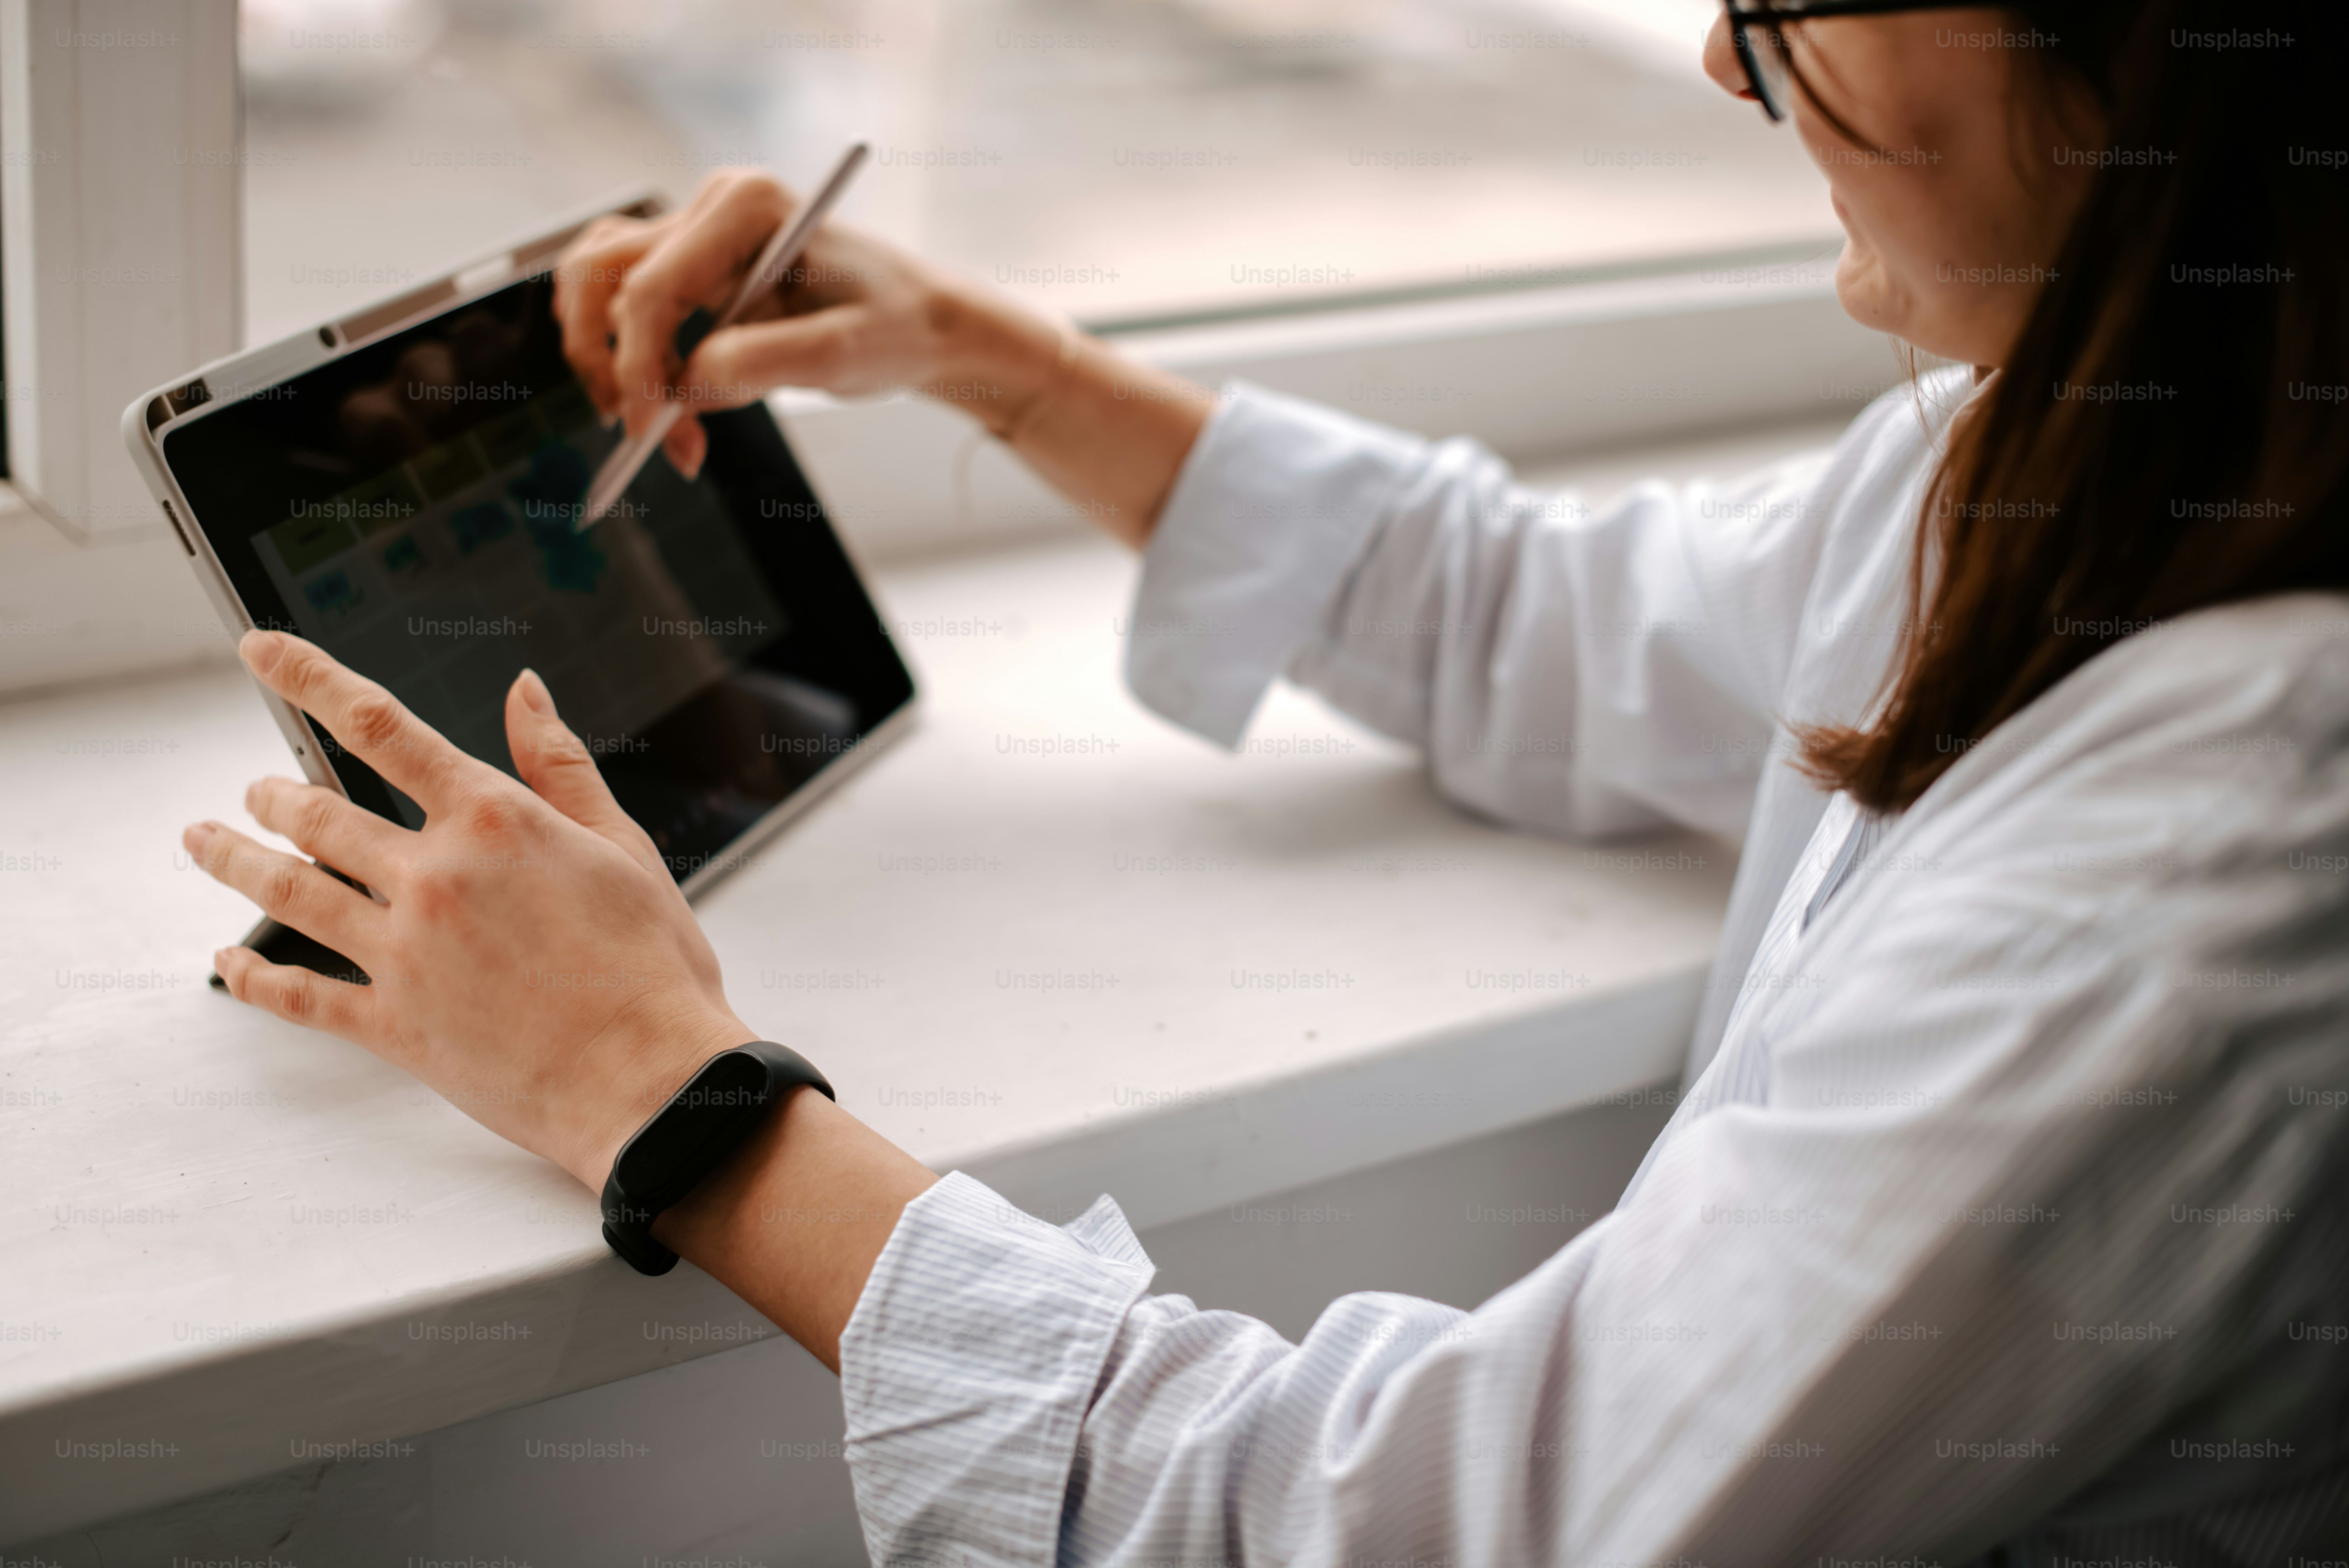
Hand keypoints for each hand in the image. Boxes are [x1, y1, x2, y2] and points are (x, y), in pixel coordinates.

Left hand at [185, 630, 753, 1189]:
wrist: (653, 1081)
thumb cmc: (652, 967)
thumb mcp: (622, 847)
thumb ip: (562, 765)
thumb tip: (525, 691)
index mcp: (494, 821)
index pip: (378, 725)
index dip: (308, 678)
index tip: (260, 650)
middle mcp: (435, 877)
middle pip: (318, 814)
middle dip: (273, 796)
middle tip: (253, 792)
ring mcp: (404, 953)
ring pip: (288, 892)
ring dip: (234, 860)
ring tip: (203, 841)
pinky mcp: (393, 1026)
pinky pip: (298, 995)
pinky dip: (252, 976)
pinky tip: (227, 961)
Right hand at [550, 167, 1062, 479]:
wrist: (921, 324)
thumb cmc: (897, 326)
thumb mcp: (846, 352)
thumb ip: (764, 362)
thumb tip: (688, 384)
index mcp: (745, 205)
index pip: (651, 286)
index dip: (636, 364)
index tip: (648, 430)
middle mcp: (711, 208)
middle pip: (604, 277)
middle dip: (611, 361)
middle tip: (644, 433)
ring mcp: (695, 235)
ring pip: (597, 285)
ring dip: (606, 358)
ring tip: (653, 425)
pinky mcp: (691, 270)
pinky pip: (624, 304)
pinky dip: (627, 357)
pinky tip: (666, 404)